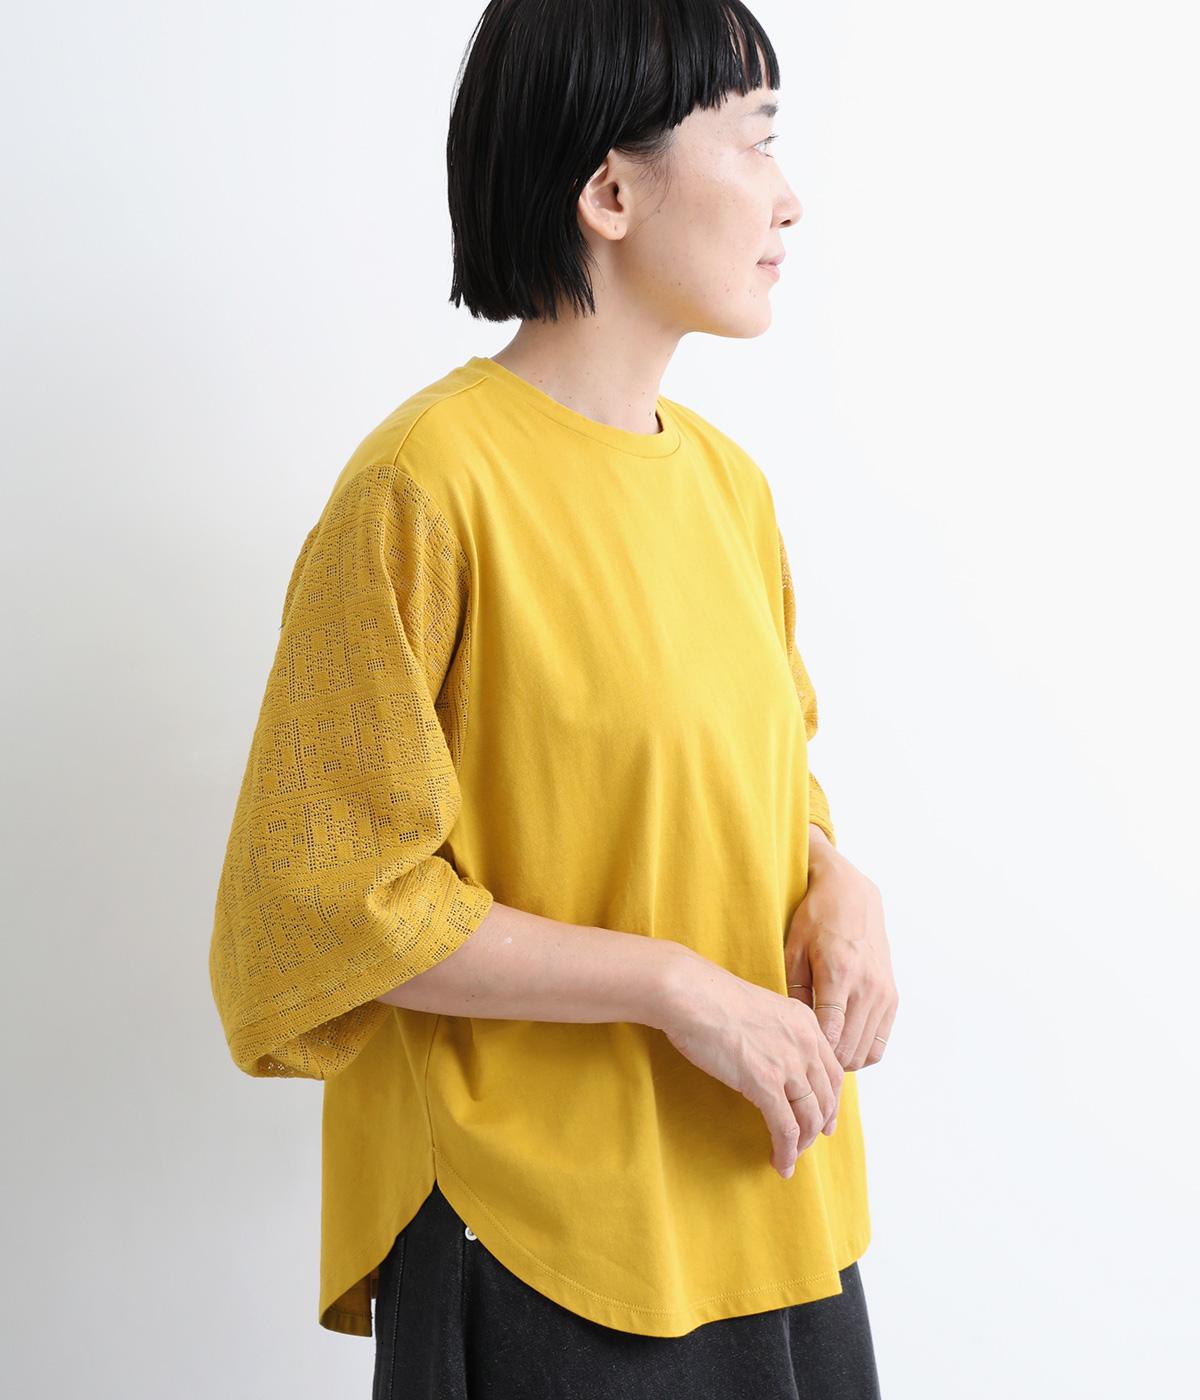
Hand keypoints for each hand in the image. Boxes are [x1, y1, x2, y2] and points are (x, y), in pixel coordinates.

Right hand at [658, 950, 844, 1179]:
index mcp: (805, 1021)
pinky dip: (786, 1151)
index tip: (825, 1116)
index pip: (832, 1069)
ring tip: (791, 1157)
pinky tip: (781, 1163)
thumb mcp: (759, 1007)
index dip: (831, 1099)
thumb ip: (775, 1031)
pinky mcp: (766, 1083)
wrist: (692, 994)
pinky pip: (785, 1128)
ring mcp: (788, 1064)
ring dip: (802, 1143)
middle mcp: (805, 1042)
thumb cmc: (711, 997)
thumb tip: (770, 1055)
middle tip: (811, 1141)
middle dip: (820, 1124)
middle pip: (826, 1096)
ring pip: (809, 1116)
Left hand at [785, 832, 898, 1075]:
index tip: (795, 1056)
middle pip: (849, 1047)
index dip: (813, 1052)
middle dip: (825, 1061)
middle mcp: (867, 986)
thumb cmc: (816, 919)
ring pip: (866, 1050)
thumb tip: (796, 1028)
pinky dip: (863, 1052)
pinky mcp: (892, 996)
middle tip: (803, 1060)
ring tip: (820, 1055)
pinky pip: (881, 1042)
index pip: (830, 1032)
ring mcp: (883, 992)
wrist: (852, 895)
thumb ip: (794, 990)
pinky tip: (841, 1045)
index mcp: (839, 973)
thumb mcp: (794, 949)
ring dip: (844, 1060)